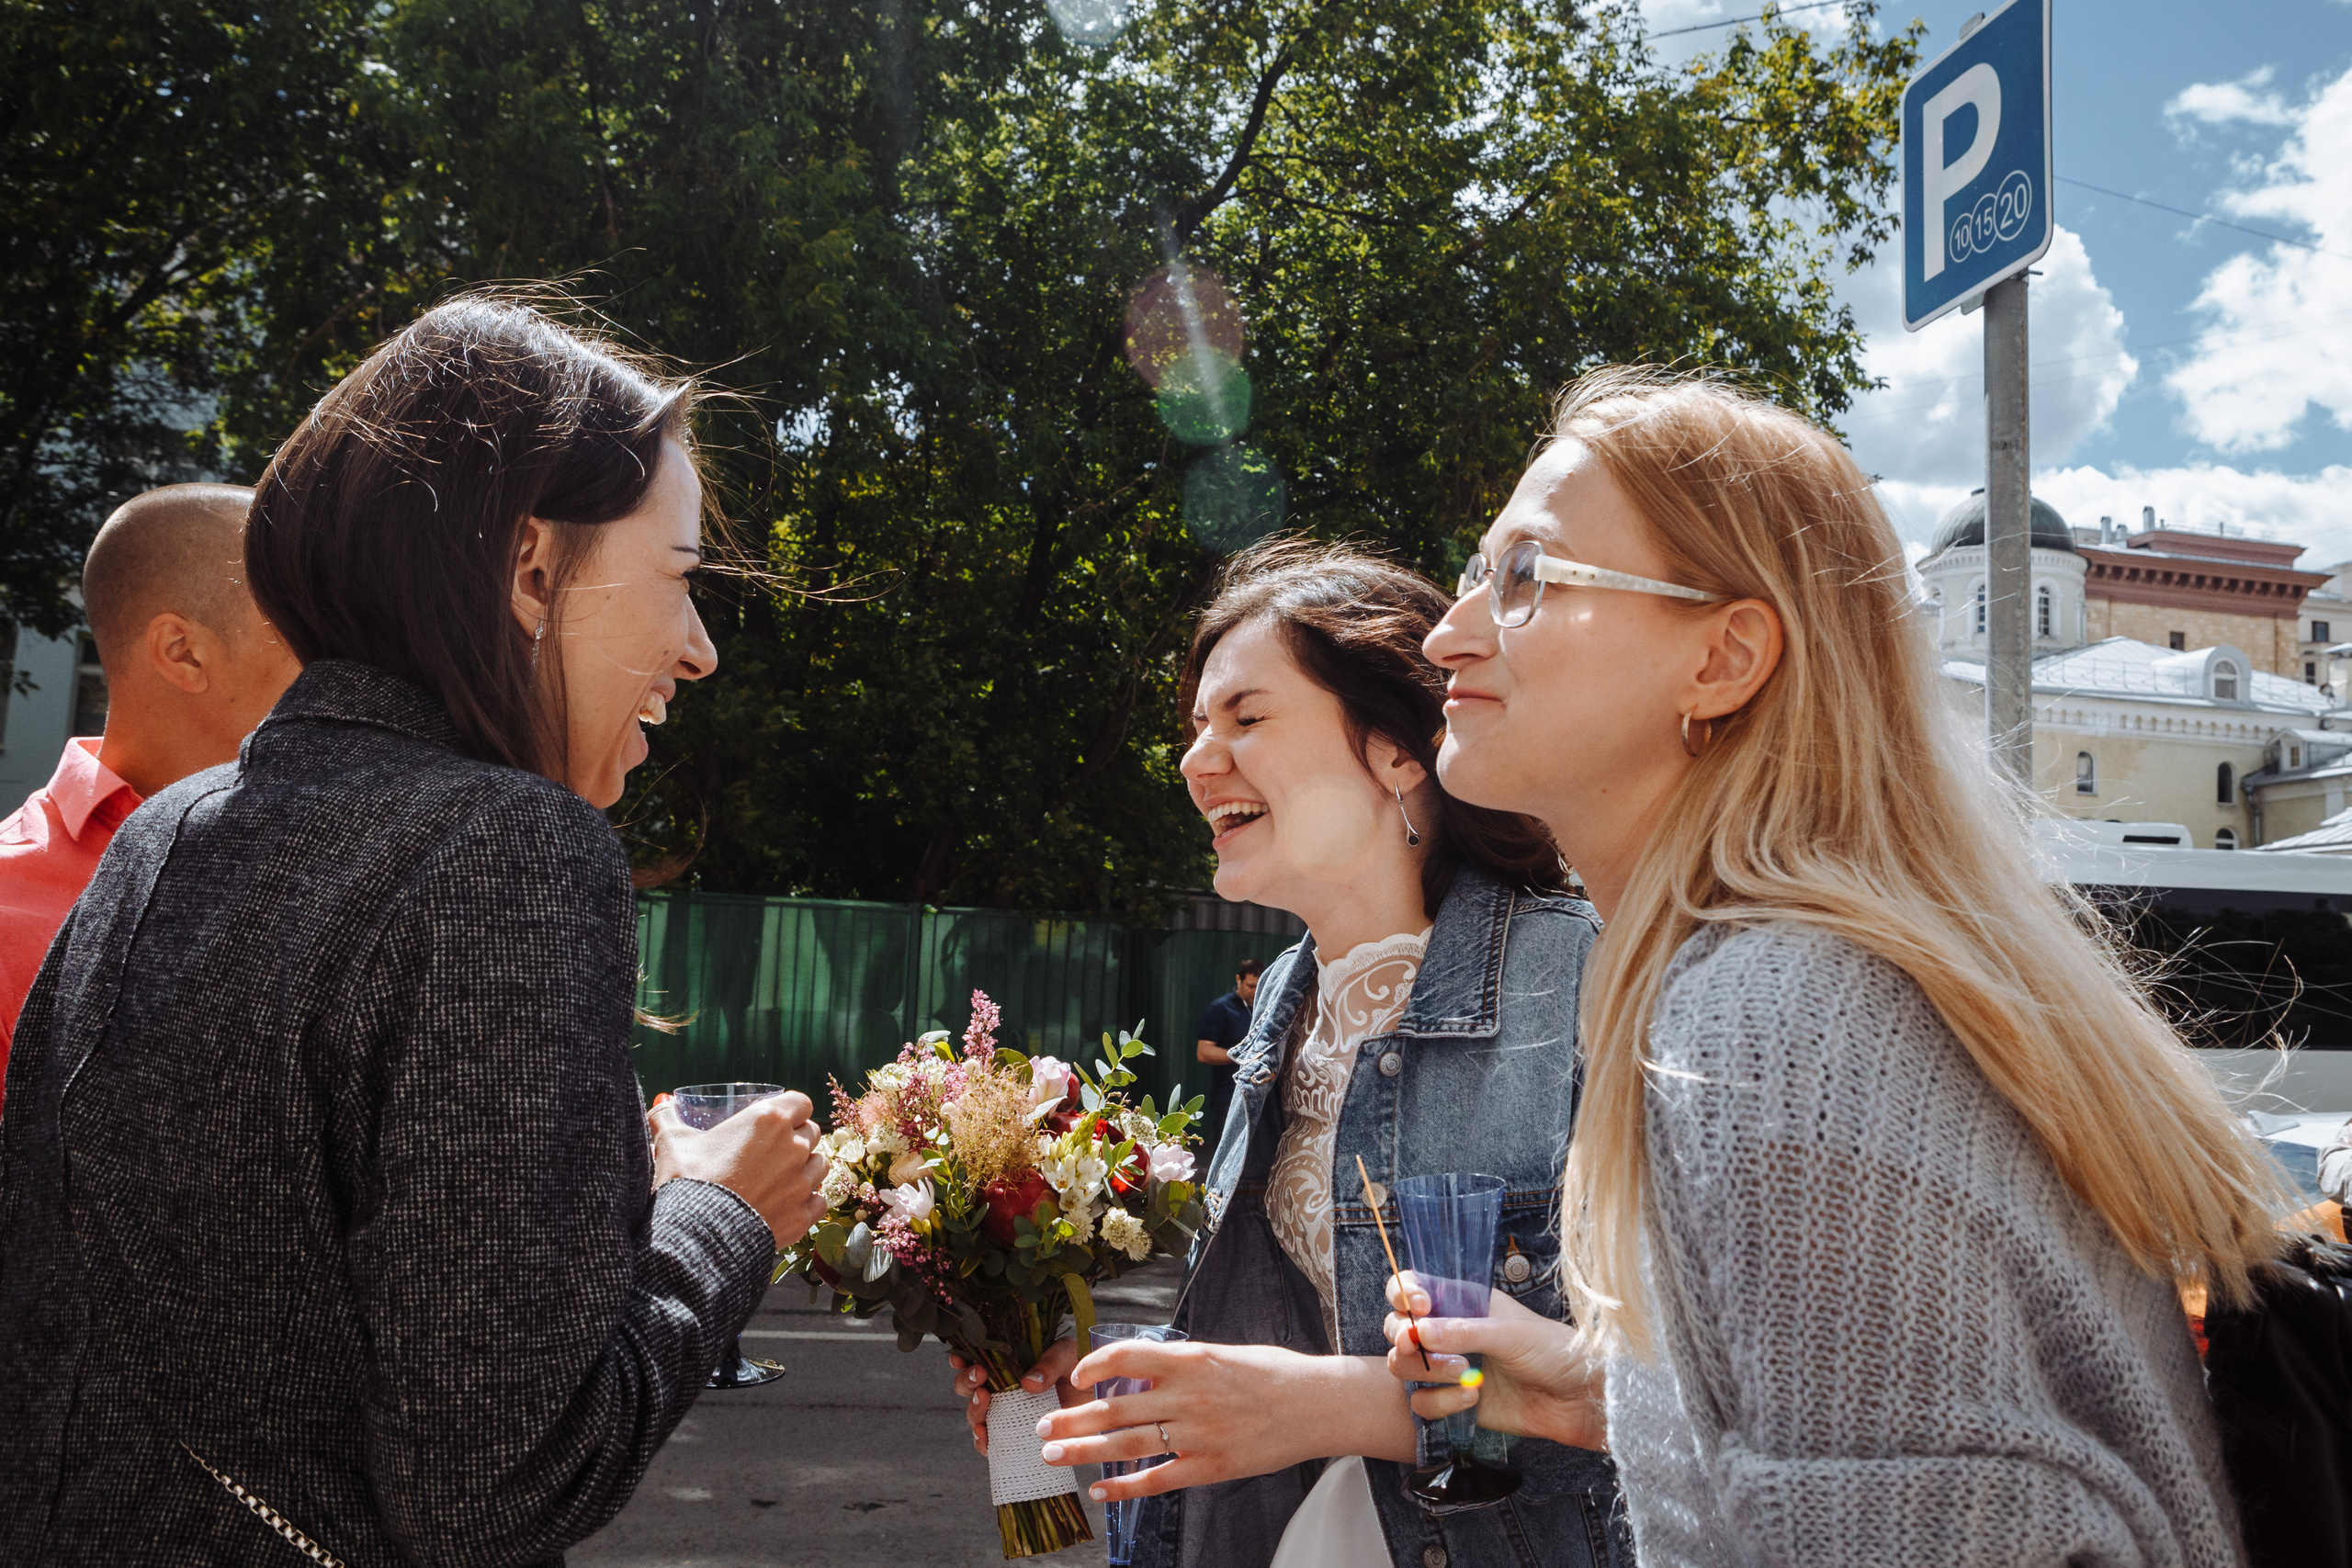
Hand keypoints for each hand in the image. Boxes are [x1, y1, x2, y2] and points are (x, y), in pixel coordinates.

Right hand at [647, 1092, 826, 1246]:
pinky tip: (788, 1204)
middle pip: (812, 1132)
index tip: (779, 1120)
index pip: (801, 1103)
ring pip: (820, 1165)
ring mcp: (801, 1182)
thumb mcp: (672, 1144)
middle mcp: (793, 1147)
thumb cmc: (687, 1182)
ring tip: (782, 1178)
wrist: (695, 1236)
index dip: (792, 1110)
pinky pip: (819, 1200)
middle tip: (773, 1152)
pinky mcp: (803, 1215)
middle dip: (797, 1138)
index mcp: (767, 1120)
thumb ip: (667, 1118)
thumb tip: (660, 1104)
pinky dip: (808, 1201)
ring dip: (806, 1168)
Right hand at [948, 1336, 1084, 1454]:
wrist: (1103, 1402)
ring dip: (973, 1409)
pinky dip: (982, 1441)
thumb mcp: (1068, 1355)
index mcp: (1010, 1362)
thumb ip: (1050, 1362)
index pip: (978, 1358)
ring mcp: (1006, 1415)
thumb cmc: (1083, 1371)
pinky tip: (985, 1436)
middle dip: (966, 1381)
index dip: (962, 1358)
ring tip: (983, 1401)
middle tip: (980, 1377)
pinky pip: (990, 1443)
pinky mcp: (1015, 1439)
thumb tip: (1027, 1383)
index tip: (959, 1358)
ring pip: (976, 1414)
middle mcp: (1003, 1389)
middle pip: (969, 1386)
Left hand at [1034, 1342, 1414, 1501]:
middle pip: (1115, 1408)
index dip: (1092, 1367)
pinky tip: (1101, 1490)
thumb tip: (1137, 1372)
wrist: (1318, 1405)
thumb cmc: (1273, 1373)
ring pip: (1127, 1445)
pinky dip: (1125, 1487)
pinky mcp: (1210, 1467)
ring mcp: (1198, 1434)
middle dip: (1071, 1418)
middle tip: (1041, 1429)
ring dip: (1084, 1451)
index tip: (1072, 1378)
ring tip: (1053, 1456)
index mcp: (1190, 1359)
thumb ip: (1179, 1365)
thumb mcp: (1222, 1353)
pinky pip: (1158, 1479)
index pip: (1125, 1357)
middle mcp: (1188, 1396)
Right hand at [1382, 1272, 1608, 1452]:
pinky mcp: (1453, 1403)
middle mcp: (1449, 1332)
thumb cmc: (1554, 1352)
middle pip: (1397, 1327)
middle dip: (1404, 1336)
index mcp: (1463, 1302)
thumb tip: (1419, 1330)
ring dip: (1425, 1371)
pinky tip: (1472, 1400)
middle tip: (1420, 1346)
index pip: (1413, 1288)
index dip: (1403, 1293)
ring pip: (1404, 1366)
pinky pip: (1423, 1402)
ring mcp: (1449, 1368)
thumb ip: (1464, 1330)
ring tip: (1462, 1374)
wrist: (1578, 1401)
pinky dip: (1440, 1402)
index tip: (1417, 1308)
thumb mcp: (1511, 1333)